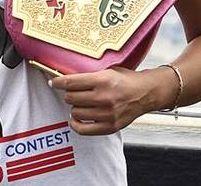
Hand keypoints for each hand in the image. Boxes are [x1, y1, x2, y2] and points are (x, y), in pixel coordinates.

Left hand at [50, 66, 168, 134]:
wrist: (146, 93)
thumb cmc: (125, 80)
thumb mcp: (107, 71)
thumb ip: (88, 76)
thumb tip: (65, 79)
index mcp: (102, 80)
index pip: (70, 82)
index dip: (58, 82)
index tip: (53, 82)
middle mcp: (104, 98)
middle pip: (71, 98)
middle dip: (68, 94)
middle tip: (72, 92)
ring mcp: (107, 114)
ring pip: (75, 112)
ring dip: (74, 107)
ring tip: (79, 103)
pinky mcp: (110, 126)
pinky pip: (84, 130)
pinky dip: (76, 124)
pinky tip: (76, 118)